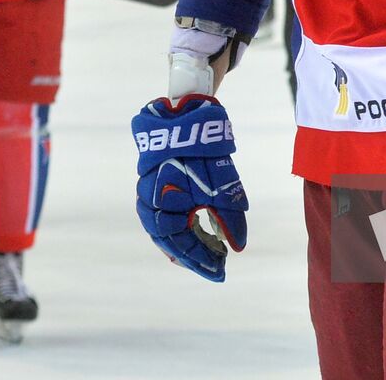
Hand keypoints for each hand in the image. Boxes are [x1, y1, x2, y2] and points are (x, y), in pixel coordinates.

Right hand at [131, 95, 247, 281]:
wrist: (185, 115)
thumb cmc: (203, 151)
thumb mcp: (222, 186)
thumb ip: (229, 218)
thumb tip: (237, 247)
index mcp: (164, 207)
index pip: (181, 246)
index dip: (202, 261)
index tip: (221, 271)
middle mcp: (150, 204)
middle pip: (170, 243)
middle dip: (195, 256)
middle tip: (216, 266)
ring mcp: (149, 194)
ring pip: (164, 231)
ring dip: (185, 244)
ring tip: (205, 256)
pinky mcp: (154, 185)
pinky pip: (163, 216)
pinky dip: (179, 229)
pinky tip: (193, 234)